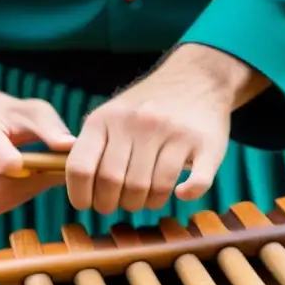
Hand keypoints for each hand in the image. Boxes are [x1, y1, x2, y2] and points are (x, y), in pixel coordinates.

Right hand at [0, 85, 74, 215]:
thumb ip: (52, 127)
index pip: (5, 164)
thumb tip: (69, 145)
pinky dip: (10, 199)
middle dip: (30, 183)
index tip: (43, 163)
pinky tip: (13, 182)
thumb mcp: (35, 113)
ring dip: (22, 192)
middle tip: (42, 168)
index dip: (31, 169)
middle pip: (1, 189)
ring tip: (27, 171)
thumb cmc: (14, 118)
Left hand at [66, 44, 266, 214]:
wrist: (198, 79)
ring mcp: (174, 133)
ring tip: (147, 201)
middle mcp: (138, 124)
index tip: (87, 205)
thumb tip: (78, 188)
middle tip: (121, 205)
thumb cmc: (149, 106)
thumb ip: (93, 145)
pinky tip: (181, 193)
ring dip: (148, 204)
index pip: (80, 167)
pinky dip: (187, 194)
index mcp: (107, 119)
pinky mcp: (206, 144)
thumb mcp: (112, 114)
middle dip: (114, 204)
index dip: (80, 195)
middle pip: (115, 183)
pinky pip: (196, 182)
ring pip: (152, 188)